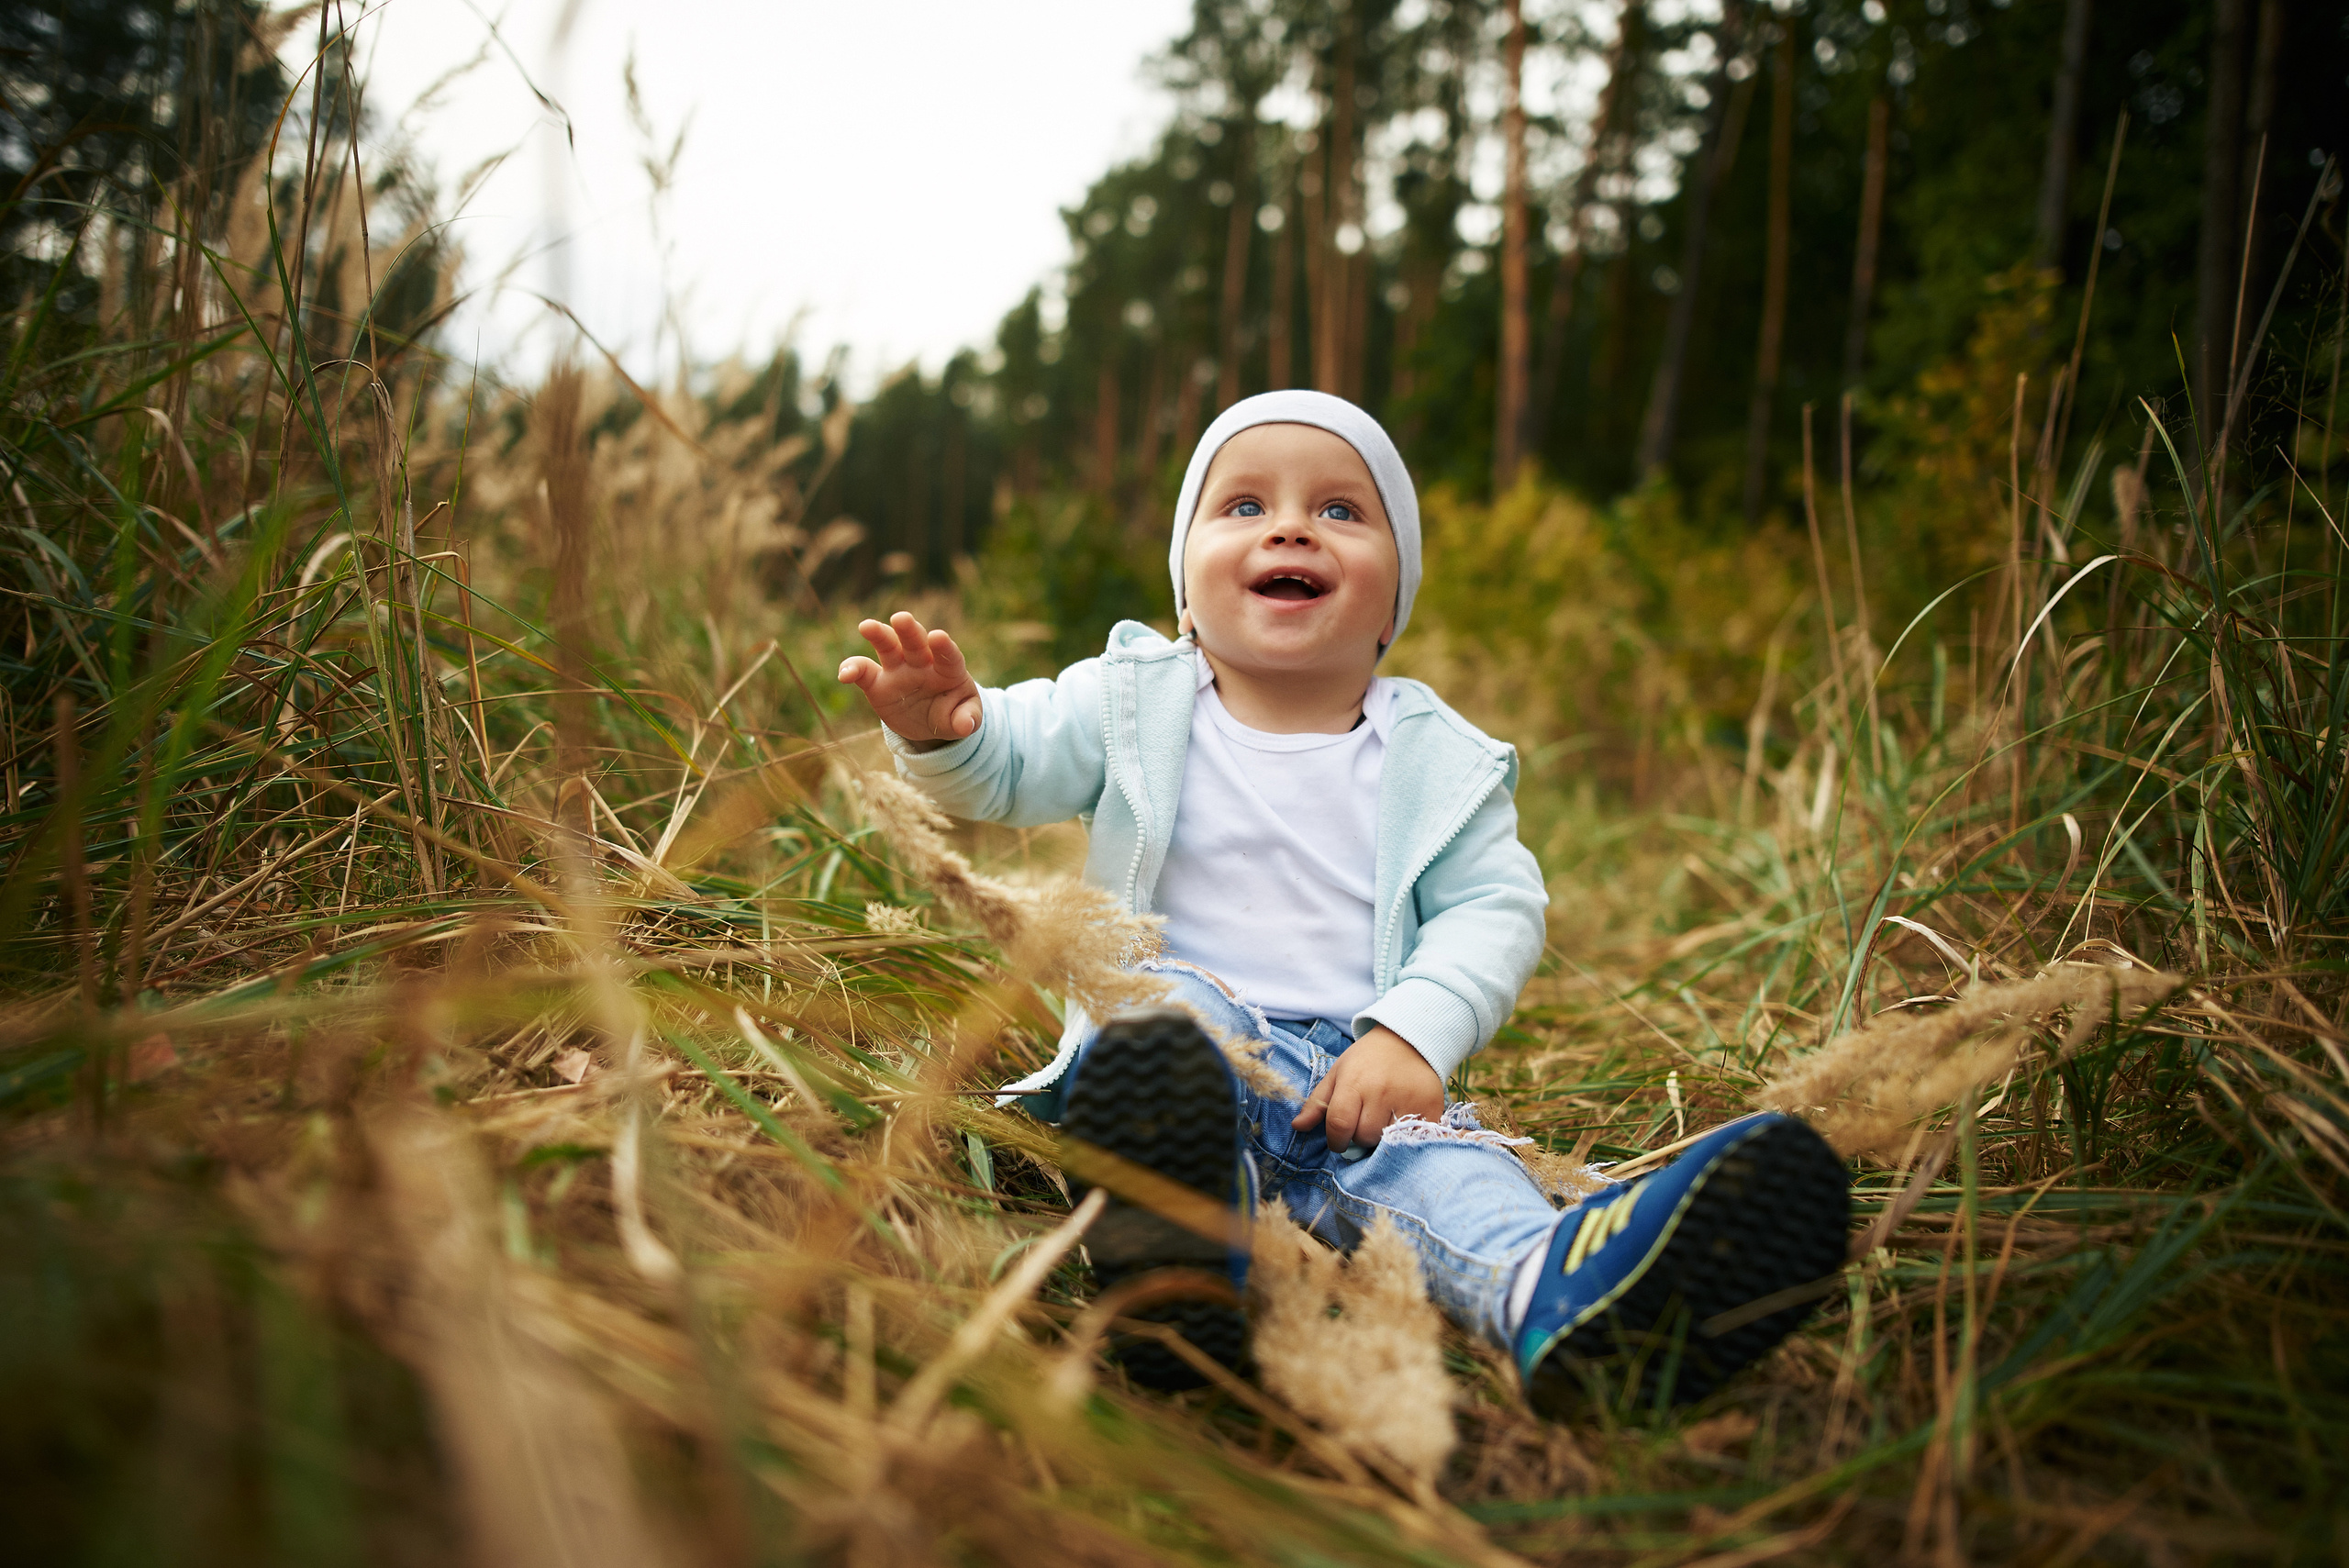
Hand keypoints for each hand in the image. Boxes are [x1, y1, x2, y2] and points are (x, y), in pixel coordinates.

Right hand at [837, 611, 982, 748]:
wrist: (930, 723)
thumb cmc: (953, 713)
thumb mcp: (965, 719)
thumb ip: (968, 719)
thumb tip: (965, 726)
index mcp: (949, 669)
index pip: (948, 655)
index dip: (943, 646)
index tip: (937, 637)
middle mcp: (922, 662)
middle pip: (916, 641)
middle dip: (909, 629)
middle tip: (901, 618)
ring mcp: (898, 670)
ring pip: (888, 646)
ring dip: (878, 634)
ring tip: (866, 626)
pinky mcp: (877, 683)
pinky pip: (863, 672)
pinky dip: (852, 669)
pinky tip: (844, 675)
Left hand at [1291, 1025, 1444, 1151]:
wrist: (1409, 1040)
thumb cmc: (1367, 1059)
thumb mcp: (1338, 1073)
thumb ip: (1317, 1102)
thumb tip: (1298, 1126)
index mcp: (1354, 1082)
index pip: (1339, 1125)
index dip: (1335, 1140)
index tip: (1338, 1140)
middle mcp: (1381, 1092)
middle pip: (1363, 1136)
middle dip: (1358, 1136)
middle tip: (1363, 1122)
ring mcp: (1407, 1101)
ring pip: (1386, 1141)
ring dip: (1380, 1138)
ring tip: (1381, 1121)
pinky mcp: (1430, 1108)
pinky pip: (1412, 1137)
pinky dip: (1404, 1136)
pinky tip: (1400, 1121)